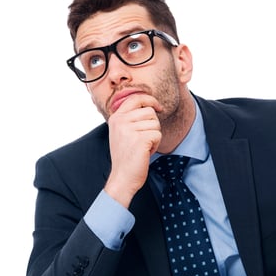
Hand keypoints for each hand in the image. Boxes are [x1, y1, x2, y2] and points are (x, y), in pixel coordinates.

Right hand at [104, 92, 161, 206]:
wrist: (122, 177)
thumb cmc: (126, 156)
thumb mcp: (122, 133)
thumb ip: (130, 118)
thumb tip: (150, 105)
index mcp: (116, 117)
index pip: (136, 98)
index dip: (150, 100)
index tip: (159, 107)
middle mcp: (121, 121)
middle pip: (150, 111)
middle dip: (154, 125)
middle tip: (145, 139)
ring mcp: (129, 130)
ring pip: (156, 124)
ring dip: (154, 136)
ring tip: (143, 146)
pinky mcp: (139, 139)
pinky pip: (158, 135)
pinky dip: (156, 144)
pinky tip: (146, 152)